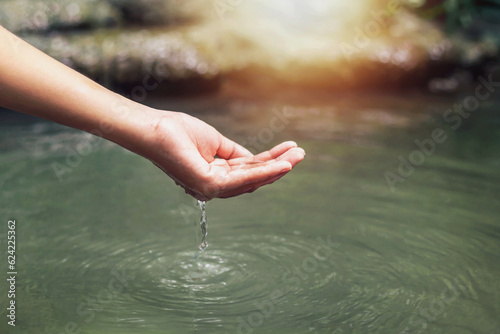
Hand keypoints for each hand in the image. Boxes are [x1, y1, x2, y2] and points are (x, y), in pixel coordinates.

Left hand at [146, 111, 304, 199]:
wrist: (155, 129)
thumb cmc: (178, 133)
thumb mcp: (215, 143)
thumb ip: (235, 154)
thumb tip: (256, 159)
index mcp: (215, 177)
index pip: (247, 171)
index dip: (269, 162)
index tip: (289, 150)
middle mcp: (214, 187)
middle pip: (253, 178)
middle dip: (278, 166)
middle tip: (300, 154)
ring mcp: (211, 189)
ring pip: (252, 179)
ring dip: (277, 168)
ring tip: (297, 156)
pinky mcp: (209, 185)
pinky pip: (243, 178)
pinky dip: (265, 171)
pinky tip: (282, 164)